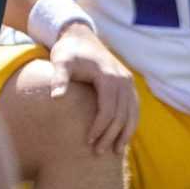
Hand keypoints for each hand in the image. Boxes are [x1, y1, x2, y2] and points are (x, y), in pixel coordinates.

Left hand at [46, 23, 138, 154]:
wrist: (80, 36)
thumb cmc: (68, 51)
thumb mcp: (61, 61)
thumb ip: (59, 79)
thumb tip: (55, 98)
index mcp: (108, 76)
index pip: (108, 109)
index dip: (100, 127)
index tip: (88, 141)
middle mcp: (123, 79)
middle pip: (122, 115)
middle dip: (111, 136)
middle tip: (98, 152)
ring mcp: (128, 81)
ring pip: (132, 113)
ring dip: (125, 133)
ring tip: (115, 151)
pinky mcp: (128, 84)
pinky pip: (134, 108)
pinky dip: (130, 123)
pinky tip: (123, 136)